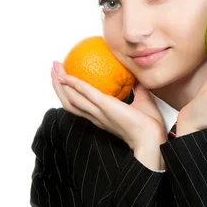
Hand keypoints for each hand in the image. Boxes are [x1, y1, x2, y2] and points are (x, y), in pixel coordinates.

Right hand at [51, 62, 167, 149]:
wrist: (152, 138)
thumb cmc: (150, 124)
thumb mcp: (143, 100)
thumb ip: (137, 88)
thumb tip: (137, 74)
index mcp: (103, 117)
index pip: (82, 105)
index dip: (71, 93)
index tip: (66, 79)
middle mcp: (97, 117)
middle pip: (69, 102)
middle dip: (58, 86)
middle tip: (53, 70)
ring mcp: (99, 113)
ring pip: (70, 99)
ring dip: (59, 84)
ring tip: (54, 68)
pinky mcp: (105, 107)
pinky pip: (85, 93)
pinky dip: (73, 84)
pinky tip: (66, 75)